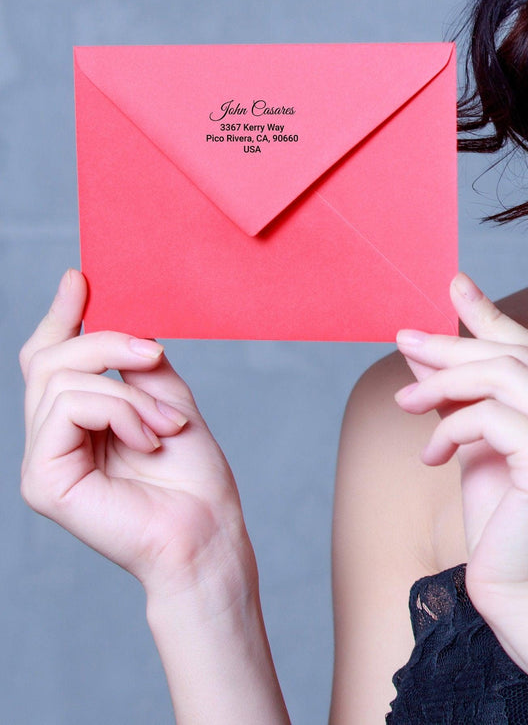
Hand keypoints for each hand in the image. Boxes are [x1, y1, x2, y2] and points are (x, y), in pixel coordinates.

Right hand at [20, 270, 250, 600]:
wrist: (207, 530)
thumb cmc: (192, 474)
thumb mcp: (166, 398)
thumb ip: (134, 362)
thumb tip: (115, 316)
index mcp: (78, 421)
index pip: (49, 359)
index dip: (60, 315)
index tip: (78, 277)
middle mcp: (51, 440)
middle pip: (48, 358)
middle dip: (105, 342)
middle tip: (154, 355)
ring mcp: (41, 462)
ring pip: (62, 378)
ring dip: (128, 392)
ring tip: (165, 424)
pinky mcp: (43, 482)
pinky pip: (69, 408)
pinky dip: (120, 412)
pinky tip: (149, 439)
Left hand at [394, 272, 527, 625]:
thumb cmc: (510, 530)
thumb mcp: (487, 446)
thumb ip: (471, 393)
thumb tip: (430, 339)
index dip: (493, 317)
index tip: (456, 287)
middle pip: (519, 357)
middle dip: (454, 346)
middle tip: (404, 342)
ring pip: (505, 377)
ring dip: (444, 382)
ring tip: (407, 402)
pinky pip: (491, 416)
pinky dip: (451, 426)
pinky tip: (431, 455)